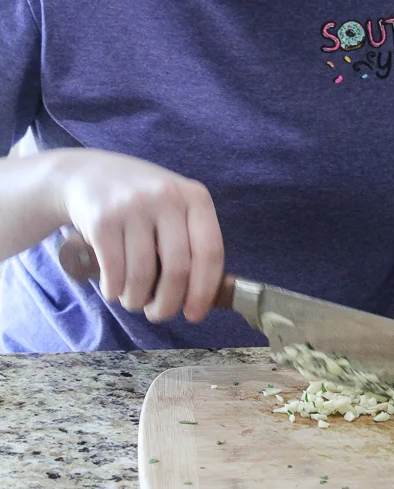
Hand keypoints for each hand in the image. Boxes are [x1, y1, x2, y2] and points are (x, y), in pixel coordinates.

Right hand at [55, 149, 223, 323]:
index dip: (204, 290)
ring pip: (143, 275)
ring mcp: (133, 207)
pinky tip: (114, 289)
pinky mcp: (102, 220)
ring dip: (137, 301)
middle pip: (178, 269)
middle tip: (159, 313)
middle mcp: (167, 197)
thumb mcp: (175, 205)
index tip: (195, 314)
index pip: (210, 251)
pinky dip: (114, 292)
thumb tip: (202, 296)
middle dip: (168, 304)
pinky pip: (114, 272)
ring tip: (134, 300)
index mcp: (195, 197)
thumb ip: (191, 239)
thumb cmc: (142, 201)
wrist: (89, 174)